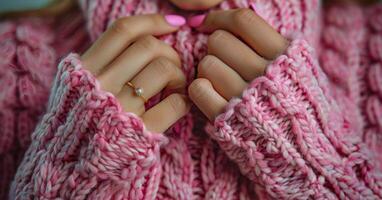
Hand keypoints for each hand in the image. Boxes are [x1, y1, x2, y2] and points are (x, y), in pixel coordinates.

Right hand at [81, 14, 189, 132]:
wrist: (68, 168)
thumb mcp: (77, 86)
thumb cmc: (81, 122)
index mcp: (84, 69)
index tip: (173, 24)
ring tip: (175, 86)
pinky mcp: (139, 133)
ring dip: (178, 75)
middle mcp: (100, 84)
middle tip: (172, 65)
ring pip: (163, 69)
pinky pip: (174, 104)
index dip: (153, 21)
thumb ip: (101, 62)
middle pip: (148, 46)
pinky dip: (183, 100)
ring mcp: (120, 109)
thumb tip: (142, 36)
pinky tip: (179, 103)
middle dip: (169, 51)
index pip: (123, 30)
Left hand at [188, 9, 288, 119]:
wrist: (303, 148)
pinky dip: (200, 88)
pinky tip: (211, 93)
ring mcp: (245, 98)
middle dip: (215, 47)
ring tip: (220, 80)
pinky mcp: (227, 120)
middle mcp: (266, 74)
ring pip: (206, 63)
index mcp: (285, 55)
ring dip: (208, 69)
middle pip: (219, 40)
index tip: (208, 23)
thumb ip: (271, 43)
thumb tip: (228, 21)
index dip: (219, 17)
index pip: (243, 21)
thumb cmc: (295, 102)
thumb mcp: (296, 66)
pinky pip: (198, 89)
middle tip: (223, 60)